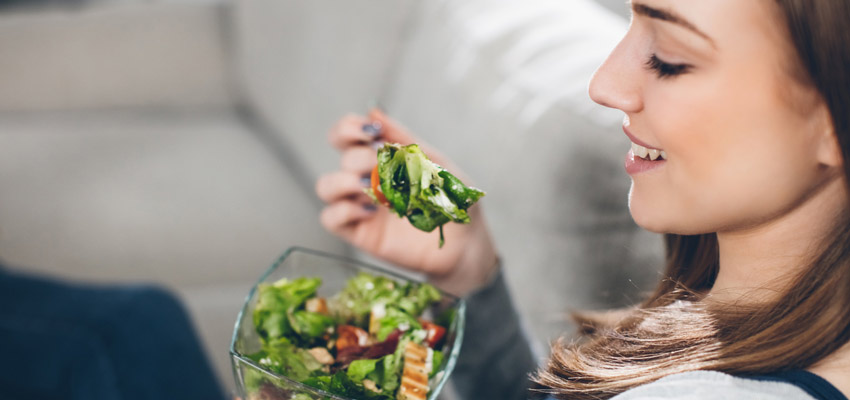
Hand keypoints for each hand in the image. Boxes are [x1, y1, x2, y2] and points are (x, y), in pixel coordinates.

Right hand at [316, 109, 497, 295]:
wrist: (464, 242)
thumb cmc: (452, 199)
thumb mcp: (434, 162)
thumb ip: (404, 139)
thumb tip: (374, 112)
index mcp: (382, 158)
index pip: (346, 135)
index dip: (348, 128)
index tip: (371, 133)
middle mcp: (366, 179)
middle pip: (342, 157)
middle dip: (360, 157)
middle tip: (384, 166)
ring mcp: (360, 206)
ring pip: (325, 186)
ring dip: (343, 182)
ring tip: (372, 189)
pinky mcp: (359, 232)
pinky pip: (330, 218)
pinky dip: (344, 211)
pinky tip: (371, 212)